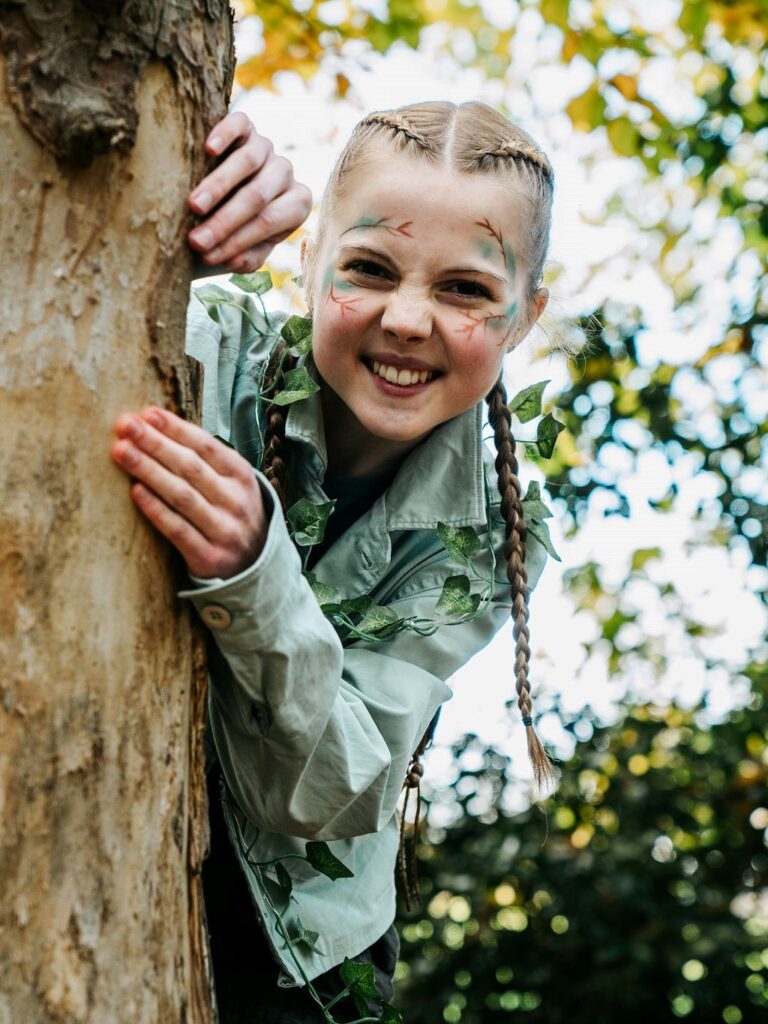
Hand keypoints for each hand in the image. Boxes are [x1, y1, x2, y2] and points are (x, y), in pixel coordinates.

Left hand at [112, 407, 267, 579]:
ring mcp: (224, 530)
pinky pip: (177, 530)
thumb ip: (202, 460)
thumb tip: (154, 425)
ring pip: (182, 495)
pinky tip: (135, 491)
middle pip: (190, 467)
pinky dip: (156, 509)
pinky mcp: (209, 558)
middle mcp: (236, 502)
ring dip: (149, 470)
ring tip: (121, 451)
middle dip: (155, 443)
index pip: (206, 446)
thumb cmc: (231, 513)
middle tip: (125, 425)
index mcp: (242, 477)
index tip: (147, 413)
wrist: (256, 564)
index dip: (176, 428)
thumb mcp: (231, 483)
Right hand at [187, 111, 311, 272]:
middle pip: (257, 195)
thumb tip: (232, 260)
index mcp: (296, 205)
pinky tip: (208, 150)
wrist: (215, 200)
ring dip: (219, 187)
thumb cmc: (230, 231)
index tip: (206, 258)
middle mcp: (285, 173)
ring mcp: (266, 147)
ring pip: (248, 162)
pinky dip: (225, 135)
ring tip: (194, 206)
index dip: (237, 241)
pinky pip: (240, 124)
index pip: (267, 222)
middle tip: (196, 240)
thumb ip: (244, 258)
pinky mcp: (246, 125)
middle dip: (224, 221)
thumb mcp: (242, 251)